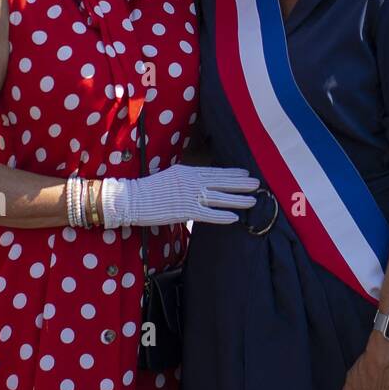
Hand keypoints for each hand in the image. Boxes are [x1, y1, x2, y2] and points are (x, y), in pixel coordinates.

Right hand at [100, 164, 258, 227]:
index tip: (246, 173)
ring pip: (220, 198)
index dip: (232, 174)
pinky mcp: (185, 211)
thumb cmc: (147, 189)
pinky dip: (222, 216)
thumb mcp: (170, 177)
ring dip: (238, 199)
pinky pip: (208, 215)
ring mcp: (189, 196)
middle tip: (258, 184)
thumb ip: (186, 179)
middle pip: (222, 182)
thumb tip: (198, 181)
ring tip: (253, 200)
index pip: (215, 172)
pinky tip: (235, 218)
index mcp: (188, 171)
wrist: (131, 198)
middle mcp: (192, 181)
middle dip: (241, 184)